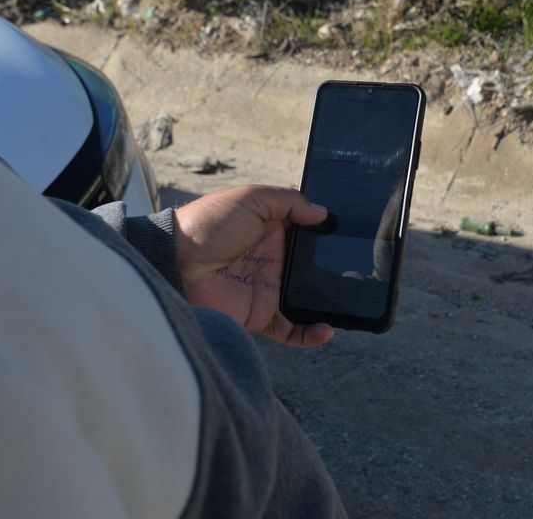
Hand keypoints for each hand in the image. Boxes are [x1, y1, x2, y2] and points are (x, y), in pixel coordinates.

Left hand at [173, 185, 334, 347]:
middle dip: (333, 272)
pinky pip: (290, 329)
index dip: (325, 235)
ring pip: (306, 300)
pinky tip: (326, 330)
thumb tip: (323, 213)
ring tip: (350, 306)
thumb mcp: (251, 199)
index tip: (350, 237)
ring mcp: (267, 288)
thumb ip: (289, 201)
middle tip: (357, 273)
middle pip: (311, 268)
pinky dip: (309, 334)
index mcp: (271, 230)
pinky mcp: (259, 314)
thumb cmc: (207, 223)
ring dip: (327, 304)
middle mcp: (273, 259)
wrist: (175, 260)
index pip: (307, 232)